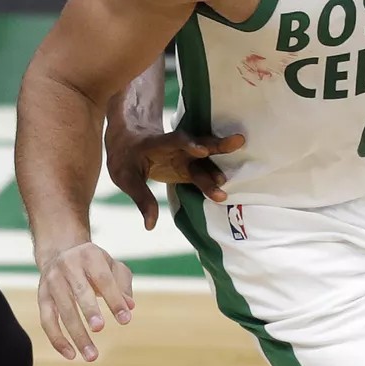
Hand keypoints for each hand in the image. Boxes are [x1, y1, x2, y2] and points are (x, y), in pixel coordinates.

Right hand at [35, 240, 133, 362]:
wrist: (61, 253)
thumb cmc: (94, 265)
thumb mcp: (112, 266)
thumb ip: (122, 284)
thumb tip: (129, 307)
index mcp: (89, 255)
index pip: (103, 279)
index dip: (114, 299)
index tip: (125, 320)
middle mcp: (68, 265)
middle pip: (79, 290)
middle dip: (89, 310)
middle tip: (99, 329)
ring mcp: (52, 281)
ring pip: (63, 310)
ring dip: (77, 334)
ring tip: (91, 356)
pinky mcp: (42, 296)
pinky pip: (47, 320)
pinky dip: (57, 339)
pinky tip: (71, 355)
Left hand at [116, 126, 247, 206]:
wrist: (129, 140)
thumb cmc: (125, 158)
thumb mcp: (125, 178)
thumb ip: (141, 199)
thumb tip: (150, 225)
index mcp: (157, 143)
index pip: (174, 141)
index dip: (188, 144)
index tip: (201, 151)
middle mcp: (176, 147)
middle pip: (199, 143)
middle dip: (217, 145)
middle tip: (239, 142)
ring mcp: (186, 156)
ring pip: (206, 160)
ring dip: (217, 169)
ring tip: (226, 182)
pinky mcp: (191, 167)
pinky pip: (206, 171)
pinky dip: (216, 178)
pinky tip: (229, 187)